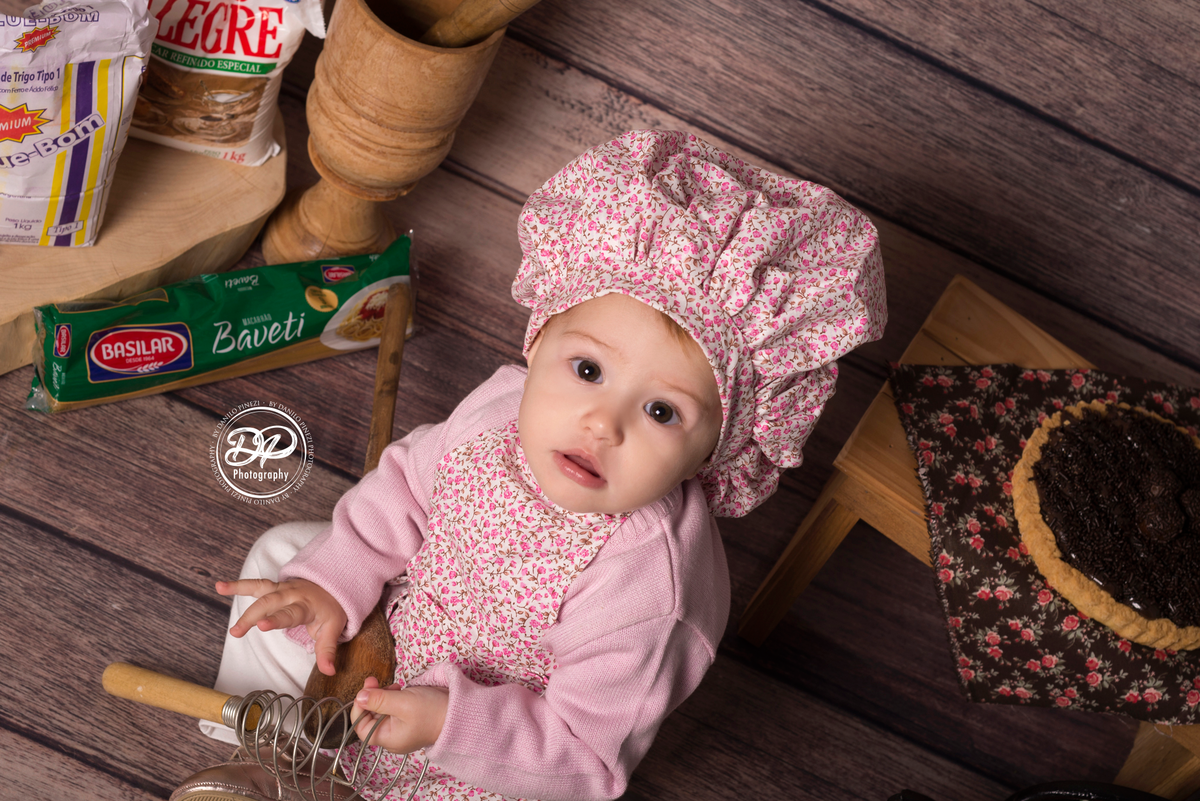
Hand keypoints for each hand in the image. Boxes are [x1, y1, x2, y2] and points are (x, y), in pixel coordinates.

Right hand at [216, 578, 347, 675]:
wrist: (335, 585)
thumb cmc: (331, 610)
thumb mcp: (334, 630)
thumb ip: (327, 651)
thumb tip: (330, 671)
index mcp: (305, 606)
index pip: (289, 613)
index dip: (276, 619)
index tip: (262, 625)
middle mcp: (291, 595)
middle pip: (269, 603)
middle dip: (252, 615)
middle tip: (236, 631)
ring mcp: (282, 589)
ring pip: (260, 590)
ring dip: (240, 590)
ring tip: (220, 590)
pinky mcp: (274, 587)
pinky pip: (255, 584)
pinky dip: (238, 584)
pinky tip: (221, 586)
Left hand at [352, 676, 447, 753]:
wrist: (461, 713)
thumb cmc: (433, 712)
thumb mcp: (403, 703)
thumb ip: (379, 700)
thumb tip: (359, 697)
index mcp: (388, 739)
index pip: (361, 728)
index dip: (359, 709)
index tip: (364, 691)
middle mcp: (393, 736)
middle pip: (371, 717)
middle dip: (371, 698)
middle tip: (375, 680)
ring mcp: (402, 728)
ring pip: (382, 711)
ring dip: (382, 695)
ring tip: (394, 685)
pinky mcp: (410, 718)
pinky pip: (394, 708)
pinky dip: (393, 697)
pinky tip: (400, 689)